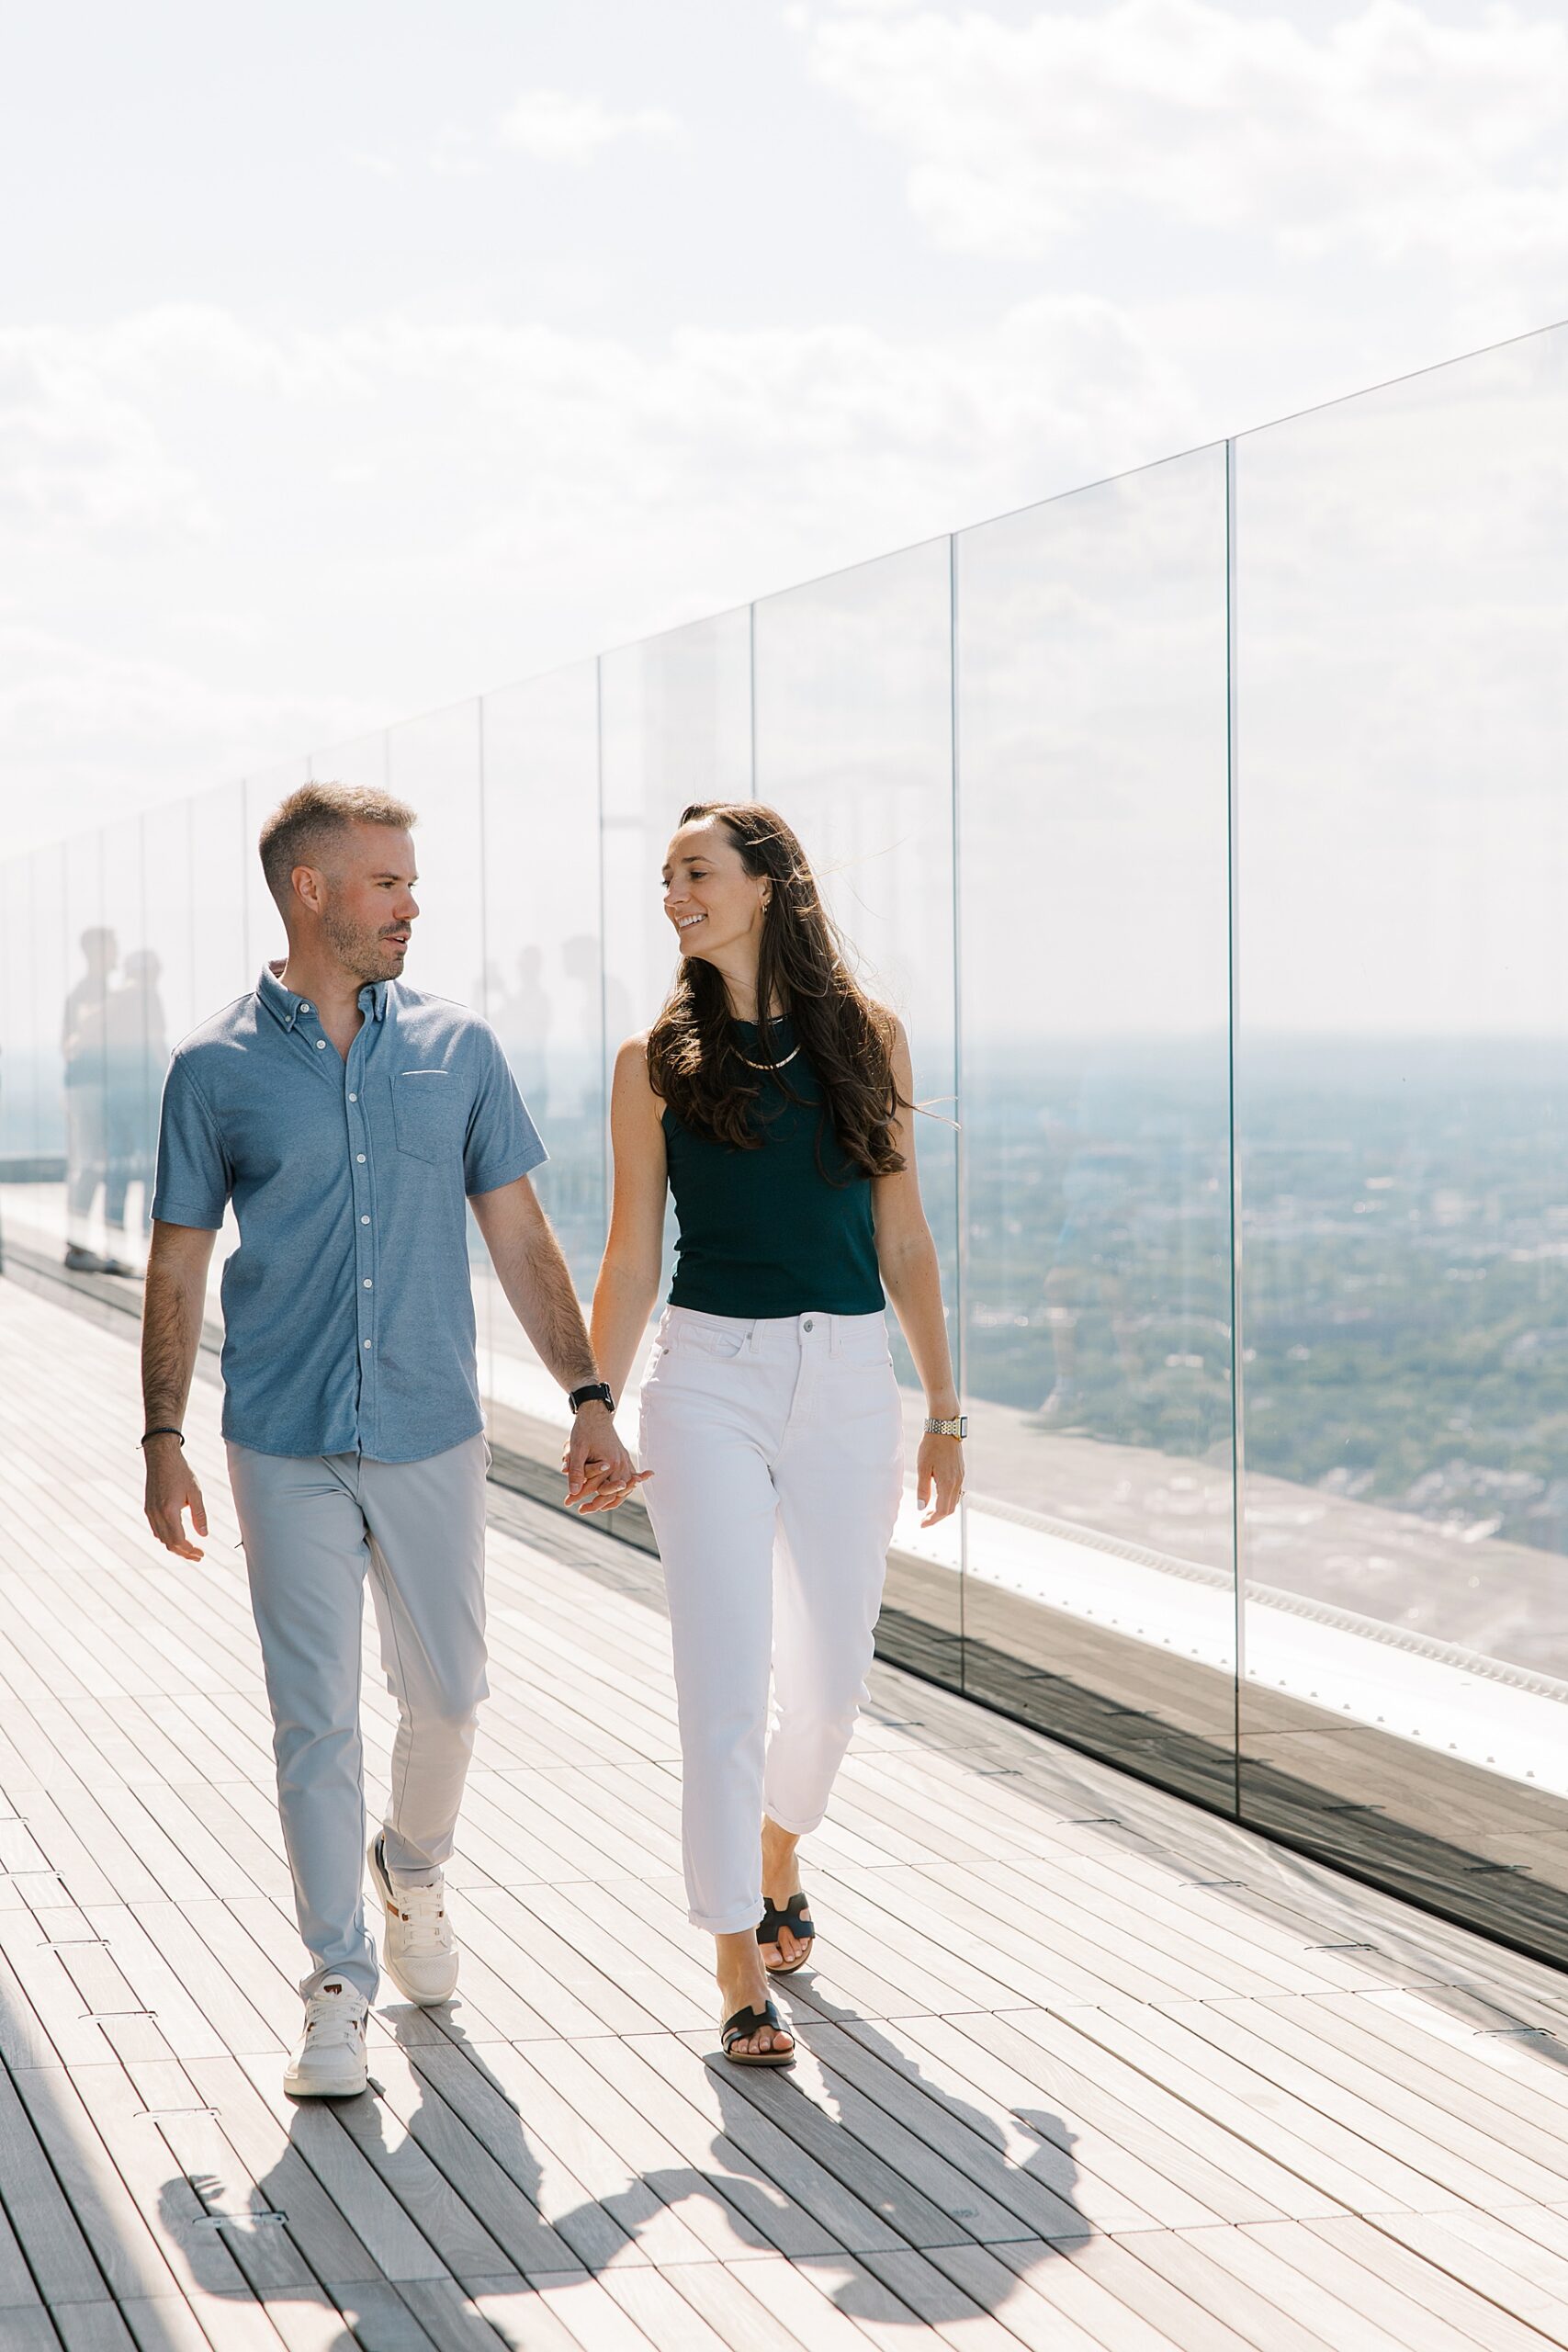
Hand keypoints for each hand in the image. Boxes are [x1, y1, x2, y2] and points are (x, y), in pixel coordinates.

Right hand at [144, 1440, 207, 1560]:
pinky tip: (177, 1536)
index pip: (179, 1540)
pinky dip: (167, 1537)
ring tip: (190, 1548)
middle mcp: (156, 1514)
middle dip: (184, 1552)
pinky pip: (156, 1530)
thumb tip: (203, 1535)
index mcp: (169, 1511)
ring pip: (161, 1538)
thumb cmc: (180, 1472)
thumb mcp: (195, 1492)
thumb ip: (199, 1515)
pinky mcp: (148, 1508)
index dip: (190, 1551)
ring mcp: (150, 1512)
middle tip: (198, 1556)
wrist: (161, 1457)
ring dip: (175, 1546)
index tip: (201, 1554)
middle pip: (169, 1543)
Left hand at [562, 1404, 651, 1515]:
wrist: (596, 1413)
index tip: (567, 1502)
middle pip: (612, 1493)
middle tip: (581, 1510)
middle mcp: (621, 1464)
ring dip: (611, 1500)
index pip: (595, 1488)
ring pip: (623, 1489)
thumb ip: (576, 1471)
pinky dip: (623, 1489)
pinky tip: (617, 1495)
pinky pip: (628, 1479)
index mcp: (610, 1462)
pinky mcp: (624, 1458)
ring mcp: (624, 1461)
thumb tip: (573, 1491)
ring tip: (596, 1507)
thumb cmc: (585, 1430)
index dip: (579, 1496)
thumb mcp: (577, 1450)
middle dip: (596, 1504)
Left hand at [916, 1431, 963, 1527]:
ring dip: (942, 1508)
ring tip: (929, 1510)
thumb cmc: (931, 1445)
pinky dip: (947, 1499)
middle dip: (937, 1517)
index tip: (922, 1524)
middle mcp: (957, 1482)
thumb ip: (922, 1490)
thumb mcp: (922, 1468)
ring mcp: (960, 1476)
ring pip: (954, 1500)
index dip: (932, 1520)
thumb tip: (921, 1508)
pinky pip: (956, 1491)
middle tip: (923, 1520)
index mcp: (947, 1483)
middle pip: (950, 1508)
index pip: (942, 1510)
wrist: (945, 1426)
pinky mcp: (960, 1471)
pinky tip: (937, 1496)